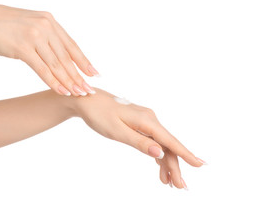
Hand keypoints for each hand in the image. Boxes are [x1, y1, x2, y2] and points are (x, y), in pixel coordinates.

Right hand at [0, 4, 98, 95]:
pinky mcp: (23, 48)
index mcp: (50, 21)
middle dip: (79, 75)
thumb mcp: (31, 25)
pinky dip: (53, 82)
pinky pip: (42, 69)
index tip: (94, 73)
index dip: (83, 61)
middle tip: (89, 89)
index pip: (71, 45)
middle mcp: (45, 27)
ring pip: (57, 64)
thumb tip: (58, 53)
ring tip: (78, 93)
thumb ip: (46, 36)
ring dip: (68, 81)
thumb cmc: (6, 26)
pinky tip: (62, 91)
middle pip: (66, 57)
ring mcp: (34, 37)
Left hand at [72, 88, 205, 187]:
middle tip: (180, 186)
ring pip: (161, 145)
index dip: (185, 153)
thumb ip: (138, 142)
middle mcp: (150, 119)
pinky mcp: (140, 124)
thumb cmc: (100, 115)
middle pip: (167, 145)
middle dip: (175, 166)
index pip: (169, 140)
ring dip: (166, 163)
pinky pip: (153, 141)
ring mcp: (146, 121)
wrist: (89, 101)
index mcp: (146, 120)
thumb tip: (160, 152)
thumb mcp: (117, 131)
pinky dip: (157, 155)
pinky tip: (159, 168)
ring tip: (170, 182)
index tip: (200, 164)